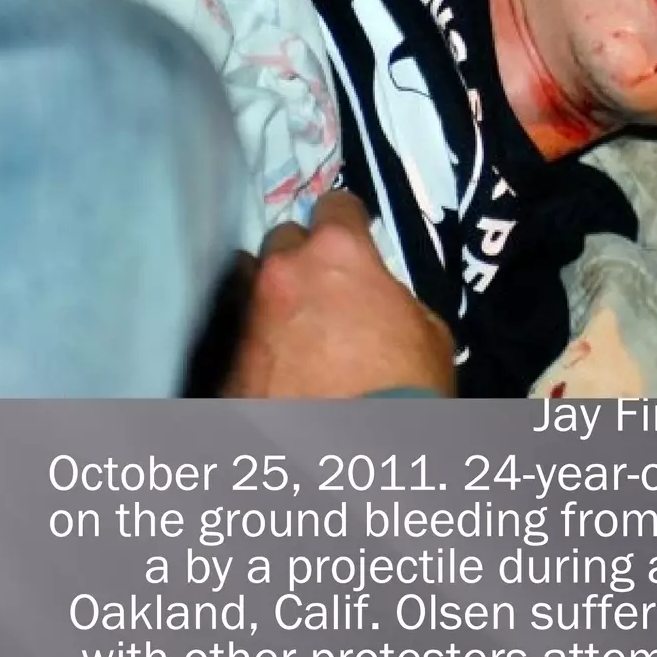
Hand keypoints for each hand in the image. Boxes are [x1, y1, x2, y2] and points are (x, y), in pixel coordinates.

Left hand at [224, 191, 455, 399]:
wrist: (354, 452)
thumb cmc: (405, 386)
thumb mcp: (429, 330)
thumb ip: (394, 297)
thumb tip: (378, 299)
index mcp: (338, 253)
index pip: (335, 204)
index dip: (348, 221)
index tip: (354, 236)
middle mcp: (282, 272)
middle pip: (283, 241)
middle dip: (303, 259)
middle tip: (323, 289)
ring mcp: (247, 316)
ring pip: (249, 284)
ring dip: (270, 296)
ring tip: (289, 326)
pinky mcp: (227, 362)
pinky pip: (237, 338)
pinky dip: (256, 346)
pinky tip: (275, 367)